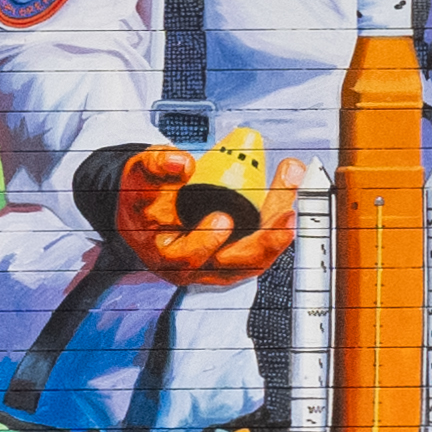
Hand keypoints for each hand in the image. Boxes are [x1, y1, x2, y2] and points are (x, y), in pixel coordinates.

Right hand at [103, 143, 286, 281]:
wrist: (149, 211)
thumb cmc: (144, 199)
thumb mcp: (138, 176)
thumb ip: (155, 165)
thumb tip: (182, 163)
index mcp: (165, 255)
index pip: (187, 260)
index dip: (206, 242)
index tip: (222, 219)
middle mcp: (197, 268)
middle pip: (237, 264)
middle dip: (267, 240)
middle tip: (286, 212)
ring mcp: (220, 265)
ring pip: (257, 255)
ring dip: (280, 224)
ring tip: (292, 187)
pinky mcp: (238, 256)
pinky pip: (264, 244)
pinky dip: (278, 218)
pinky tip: (289, 191)